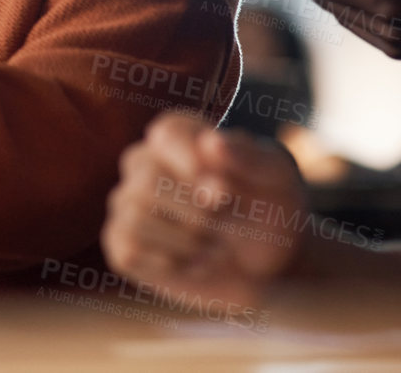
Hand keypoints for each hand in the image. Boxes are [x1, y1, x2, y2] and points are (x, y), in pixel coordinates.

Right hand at [102, 112, 308, 307]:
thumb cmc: (271, 210)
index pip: (165, 133)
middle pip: (148, 178)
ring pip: (136, 213)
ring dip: (187, 239)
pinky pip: (128, 248)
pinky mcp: (123, 244)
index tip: (221, 189)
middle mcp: (145, 163)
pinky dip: (170, 261)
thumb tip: (211, 142)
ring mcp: (129, 203)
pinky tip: (197, 264)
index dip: (188, 159)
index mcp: (180, 136)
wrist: (270, 267)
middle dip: (196, 211)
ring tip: (219, 249)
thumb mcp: (277, 178)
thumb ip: (249, 157)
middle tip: (227, 225)